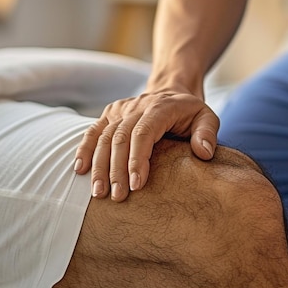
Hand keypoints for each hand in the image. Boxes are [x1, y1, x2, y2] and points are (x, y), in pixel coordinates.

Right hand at [74, 89, 218, 201]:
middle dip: (116, 169)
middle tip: (117, 197)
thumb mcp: (207, 117)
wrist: (171, 91)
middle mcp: (136, 107)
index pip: (143, 133)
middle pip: (119, 138)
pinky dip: (84, 150)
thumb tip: (204, 153)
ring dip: (99, 166)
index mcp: (160, 107)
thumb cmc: (190, 112)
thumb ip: (207, 133)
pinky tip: (80, 170)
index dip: (137, 159)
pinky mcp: (109, 114)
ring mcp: (120, 110)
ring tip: (98, 192)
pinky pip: (93, 132)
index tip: (137, 185)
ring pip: (103, 137)